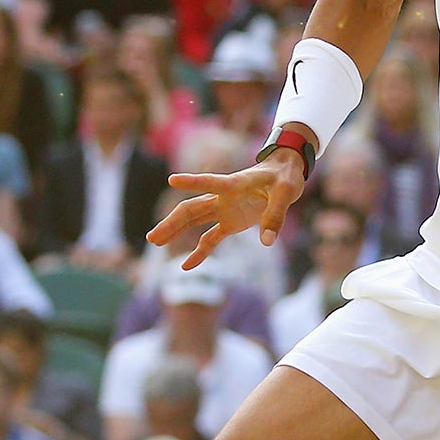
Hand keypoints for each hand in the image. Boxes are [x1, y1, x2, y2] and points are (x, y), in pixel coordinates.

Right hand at [148, 149, 307, 266]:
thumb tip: (266, 242)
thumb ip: (276, 215)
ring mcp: (224, 209)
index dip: (193, 182)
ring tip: (155, 242)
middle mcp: (224, 196)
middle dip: (172, 223)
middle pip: (192, 209)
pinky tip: (186, 266)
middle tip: (152, 237)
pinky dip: (200, 252)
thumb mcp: (286, 193)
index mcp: (235, 184)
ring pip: (194, 221)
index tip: (172, 180)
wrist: (285, 172)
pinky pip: (210, 238)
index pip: (211, 182)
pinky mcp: (230, 221)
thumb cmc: (285, 177)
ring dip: (175, 232)